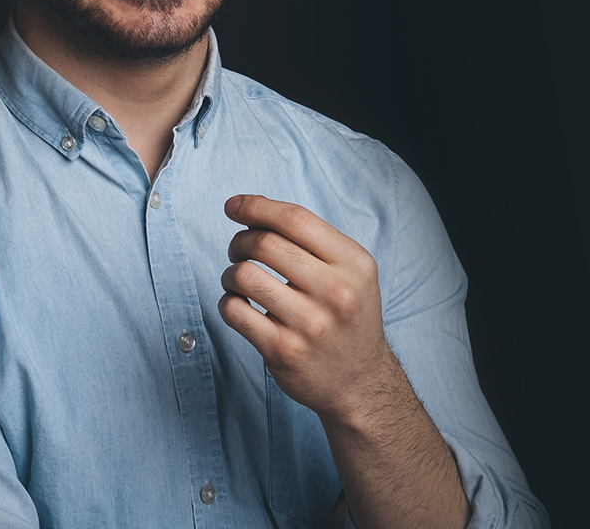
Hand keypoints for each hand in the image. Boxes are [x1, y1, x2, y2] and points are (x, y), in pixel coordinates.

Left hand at [218, 194, 398, 424]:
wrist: (362, 384)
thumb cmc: (346, 315)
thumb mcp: (350, 270)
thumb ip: (309, 238)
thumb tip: (251, 207)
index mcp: (354, 263)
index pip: (295, 219)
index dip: (256, 207)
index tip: (233, 206)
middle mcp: (336, 292)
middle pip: (265, 243)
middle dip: (240, 240)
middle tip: (238, 250)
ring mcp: (310, 324)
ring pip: (244, 275)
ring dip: (230, 273)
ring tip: (237, 280)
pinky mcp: (284, 351)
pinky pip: (234, 311)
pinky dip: (227, 302)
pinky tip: (239, 305)